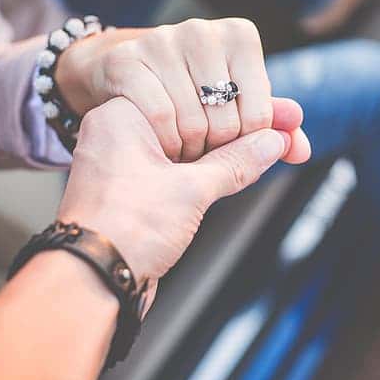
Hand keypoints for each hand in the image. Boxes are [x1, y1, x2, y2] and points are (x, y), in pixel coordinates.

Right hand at [55, 18, 308, 162]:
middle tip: (204, 150)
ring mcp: (161, 40)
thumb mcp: (237, 102)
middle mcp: (202, 30)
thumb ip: (272, 125)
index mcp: (239, 36)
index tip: (230, 142)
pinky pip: (158, 118)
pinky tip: (160, 141)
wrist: (125, 71)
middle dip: (216, 150)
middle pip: (227, 122)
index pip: (260, 116)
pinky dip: (162, 142)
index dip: (246, 144)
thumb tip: (300, 149)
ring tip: (183, 147)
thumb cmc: (193, 89)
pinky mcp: (126, 59)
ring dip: (188, 150)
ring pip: (192, 124)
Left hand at [56, 97, 303, 309]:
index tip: (282, 114)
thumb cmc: (121, 231)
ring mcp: (130, 164)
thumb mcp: (191, 190)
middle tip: (288, 129)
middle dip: (247, 128)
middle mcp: (123, 134)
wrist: (90, 284)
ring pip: (194, 148)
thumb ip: (236, 162)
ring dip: (235, 151)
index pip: (196, 95)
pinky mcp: (139, 192)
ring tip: (279, 146)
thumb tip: (272, 142)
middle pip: (200, 120)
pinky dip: (214, 171)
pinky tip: (248, 167)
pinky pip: (183, 171)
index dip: (244, 104)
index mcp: (125, 114)